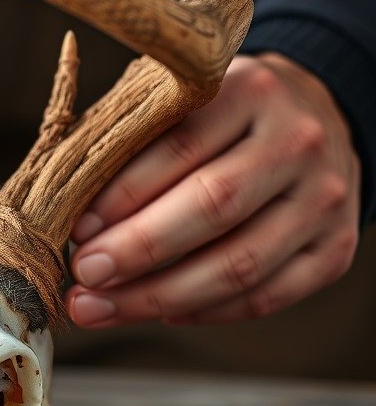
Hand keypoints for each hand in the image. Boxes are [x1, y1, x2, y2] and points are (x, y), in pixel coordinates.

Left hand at [66, 53, 360, 325]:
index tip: (76, 229)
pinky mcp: (336, 248)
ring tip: (99, 307)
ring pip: (239, 264)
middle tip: (83, 276)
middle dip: (136, 250)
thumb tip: (70, 213)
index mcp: (250, 91)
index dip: (122, 196)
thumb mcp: (178, 103)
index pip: (179, 149)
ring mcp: (324, 199)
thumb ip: (130, 142)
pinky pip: (266, 297)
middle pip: (212, 208)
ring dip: (158, 296)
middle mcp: (296, 143)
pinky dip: (205, 312)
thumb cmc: (219, 118)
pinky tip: (159, 313)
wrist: (315, 119)